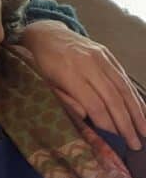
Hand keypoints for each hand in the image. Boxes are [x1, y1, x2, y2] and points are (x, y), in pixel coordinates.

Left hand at [21, 21, 145, 149]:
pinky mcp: (108, 55)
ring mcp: (101, 57)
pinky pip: (124, 78)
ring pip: (123, 88)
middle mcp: (89, 64)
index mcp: (69, 73)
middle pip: (112, 97)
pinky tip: (142, 111)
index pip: (94, 103)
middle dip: (126, 123)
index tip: (115, 140)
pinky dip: (135, 96)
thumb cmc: (42, 64)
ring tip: (144, 131)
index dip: (106, 123)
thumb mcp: (44, 83)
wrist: (46, 34)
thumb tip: (87, 116)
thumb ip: (64, 99)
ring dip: (137, 112)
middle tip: (135, 144)